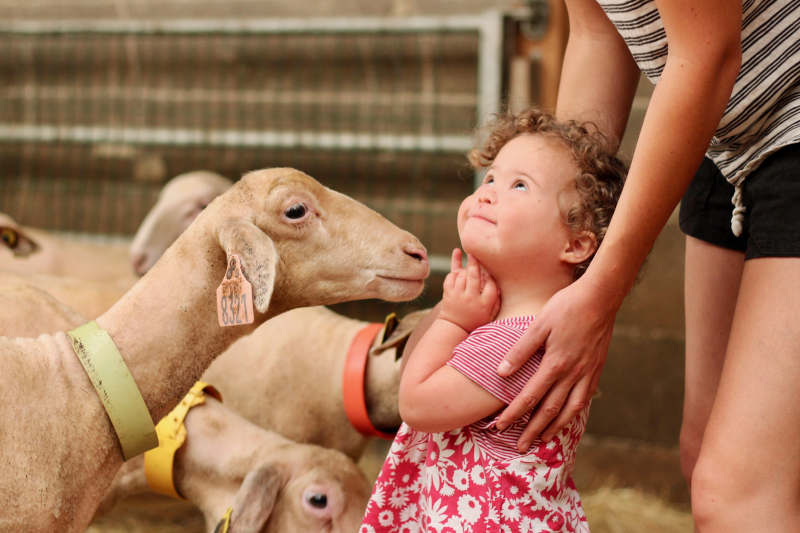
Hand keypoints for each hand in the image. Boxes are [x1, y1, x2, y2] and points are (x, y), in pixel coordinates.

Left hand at [438, 249, 499, 332]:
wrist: (455, 327)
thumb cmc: (476, 319)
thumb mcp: (490, 315)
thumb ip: (497, 301)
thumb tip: (501, 287)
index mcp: (484, 304)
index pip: (491, 285)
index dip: (492, 276)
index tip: (491, 271)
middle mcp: (470, 299)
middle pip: (474, 276)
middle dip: (474, 263)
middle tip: (474, 254)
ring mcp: (458, 296)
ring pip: (461, 275)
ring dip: (464, 269)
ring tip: (468, 263)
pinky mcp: (448, 293)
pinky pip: (450, 278)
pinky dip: (453, 273)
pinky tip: (457, 271)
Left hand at [494, 274, 617, 450]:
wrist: (601, 297)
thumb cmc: (566, 306)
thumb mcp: (538, 324)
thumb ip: (520, 351)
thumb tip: (501, 373)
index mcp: (555, 363)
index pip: (530, 397)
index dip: (514, 414)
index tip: (499, 426)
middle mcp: (573, 374)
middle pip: (549, 411)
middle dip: (532, 431)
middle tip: (519, 447)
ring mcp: (587, 373)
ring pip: (569, 410)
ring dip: (554, 428)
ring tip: (541, 440)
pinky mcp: (596, 369)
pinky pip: (584, 399)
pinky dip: (573, 413)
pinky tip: (566, 417)